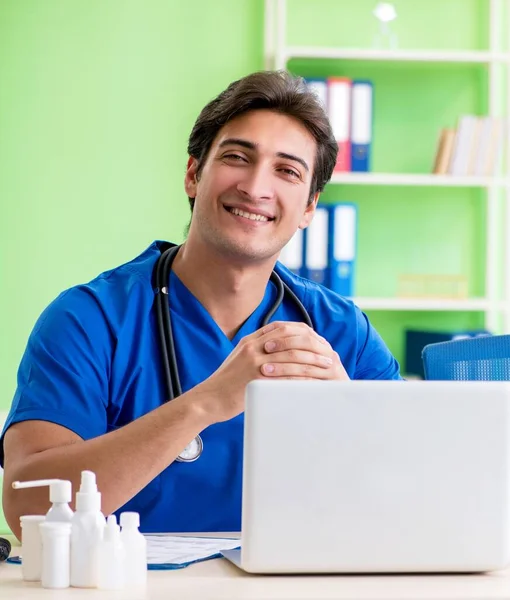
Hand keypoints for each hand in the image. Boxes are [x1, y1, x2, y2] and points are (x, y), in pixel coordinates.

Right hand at [194, 321, 348, 423]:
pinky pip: (286, 377)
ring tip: (326, 368)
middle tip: (328, 354)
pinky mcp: (256, 379)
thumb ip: (257, 351)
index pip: (282, 328)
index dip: (302, 333)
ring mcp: (254, 362)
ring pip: (292, 357)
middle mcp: (253, 347)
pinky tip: (314, 384)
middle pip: (291, 340)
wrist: (208, 399)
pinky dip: (303, 379)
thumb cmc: (225, 383)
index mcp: (250, 341)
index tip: (317, 340)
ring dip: (312, 362)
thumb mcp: (239, 359)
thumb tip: (277, 350)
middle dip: (313, 347)